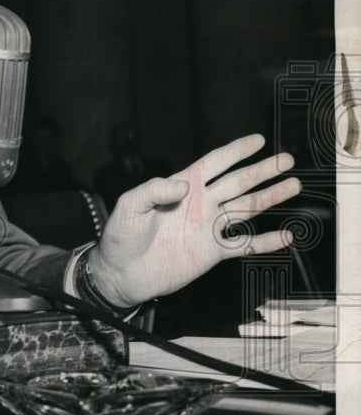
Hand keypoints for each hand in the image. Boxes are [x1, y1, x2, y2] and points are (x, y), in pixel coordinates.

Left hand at [89, 134, 300, 307]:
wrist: (121, 273)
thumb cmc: (121, 236)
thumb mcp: (130, 205)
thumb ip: (154, 189)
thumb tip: (184, 184)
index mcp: (181, 188)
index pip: (212, 164)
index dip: (235, 152)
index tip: (258, 141)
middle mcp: (199, 205)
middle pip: (237, 183)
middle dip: (262, 170)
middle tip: (286, 160)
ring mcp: (208, 228)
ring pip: (246, 208)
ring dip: (270, 197)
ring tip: (293, 185)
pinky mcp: (211, 253)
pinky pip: (244, 245)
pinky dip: (265, 242)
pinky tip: (286, 236)